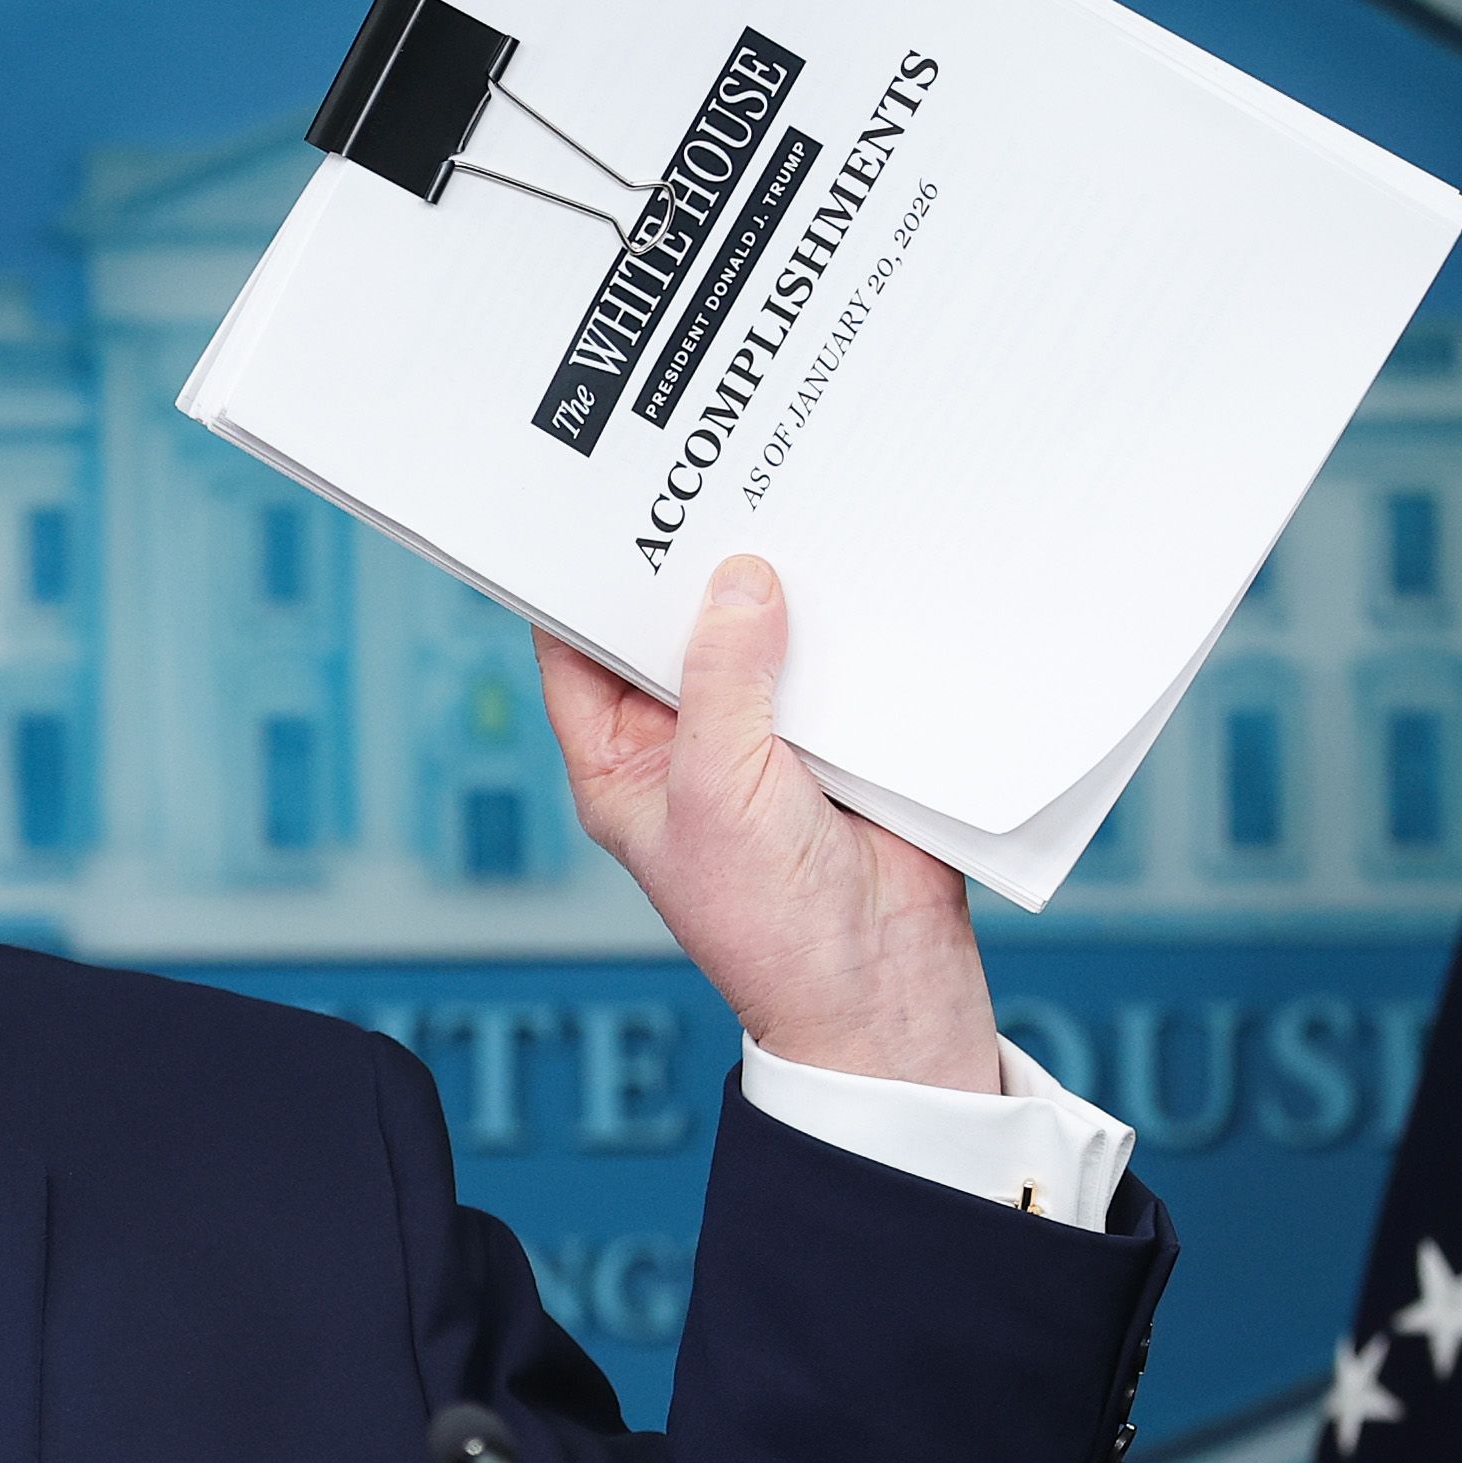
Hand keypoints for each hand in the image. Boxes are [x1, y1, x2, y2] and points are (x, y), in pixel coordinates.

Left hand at [537, 554, 1000, 1093]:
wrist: (884, 982)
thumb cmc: (771, 920)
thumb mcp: (719, 788)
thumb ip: (724, 680)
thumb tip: (740, 581)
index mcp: (620, 762)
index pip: (577, 649)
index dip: (578, 579)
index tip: (596, 506)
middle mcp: (686, 742)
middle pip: (673, 629)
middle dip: (692, 569)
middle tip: (709, 480)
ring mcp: (765, 735)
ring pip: (759, 636)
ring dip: (777, 588)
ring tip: (785, 500)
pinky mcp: (839, 734)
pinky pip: (835, 658)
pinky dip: (846, 620)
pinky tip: (857, 562)